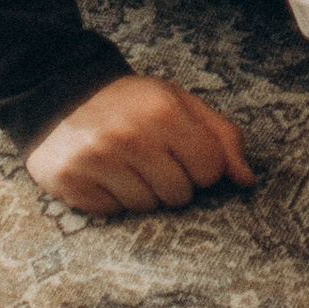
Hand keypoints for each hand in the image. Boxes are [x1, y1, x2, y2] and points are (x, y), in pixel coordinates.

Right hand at [25, 71, 255, 215]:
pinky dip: (113, 199)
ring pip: (147, 208)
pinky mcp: (72, 183)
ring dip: (143, 192)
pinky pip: (114, 214)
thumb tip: (247, 180)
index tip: (186, 153)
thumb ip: (220, 136)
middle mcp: (131, 137)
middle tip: (153, 158)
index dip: (203, 166)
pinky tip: (105, 174)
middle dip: (173, 182)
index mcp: (164, 112)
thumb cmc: (131, 102)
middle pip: (180, 195)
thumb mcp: (179, 102)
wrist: (62, 93)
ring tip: (127, 164)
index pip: (211, 169)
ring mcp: (99, 161)